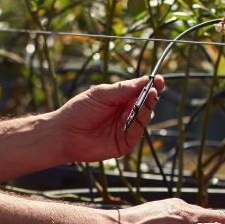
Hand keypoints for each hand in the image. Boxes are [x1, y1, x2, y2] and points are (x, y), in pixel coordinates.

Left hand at [49, 75, 163, 163]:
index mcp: (120, 99)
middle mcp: (125, 113)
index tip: (160, 80)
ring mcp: (125, 128)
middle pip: (145, 104)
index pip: (140, 91)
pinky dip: (139, 124)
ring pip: (143, 118)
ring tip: (147, 99)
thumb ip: (123, 89)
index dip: (151, 86)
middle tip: (154, 90)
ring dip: (146, 108)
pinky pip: (136, 133)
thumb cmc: (79, 111)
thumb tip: (144, 81)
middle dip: (151, 96)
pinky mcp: (123, 144)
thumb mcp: (101, 94)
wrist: (65, 133)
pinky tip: (139, 114)